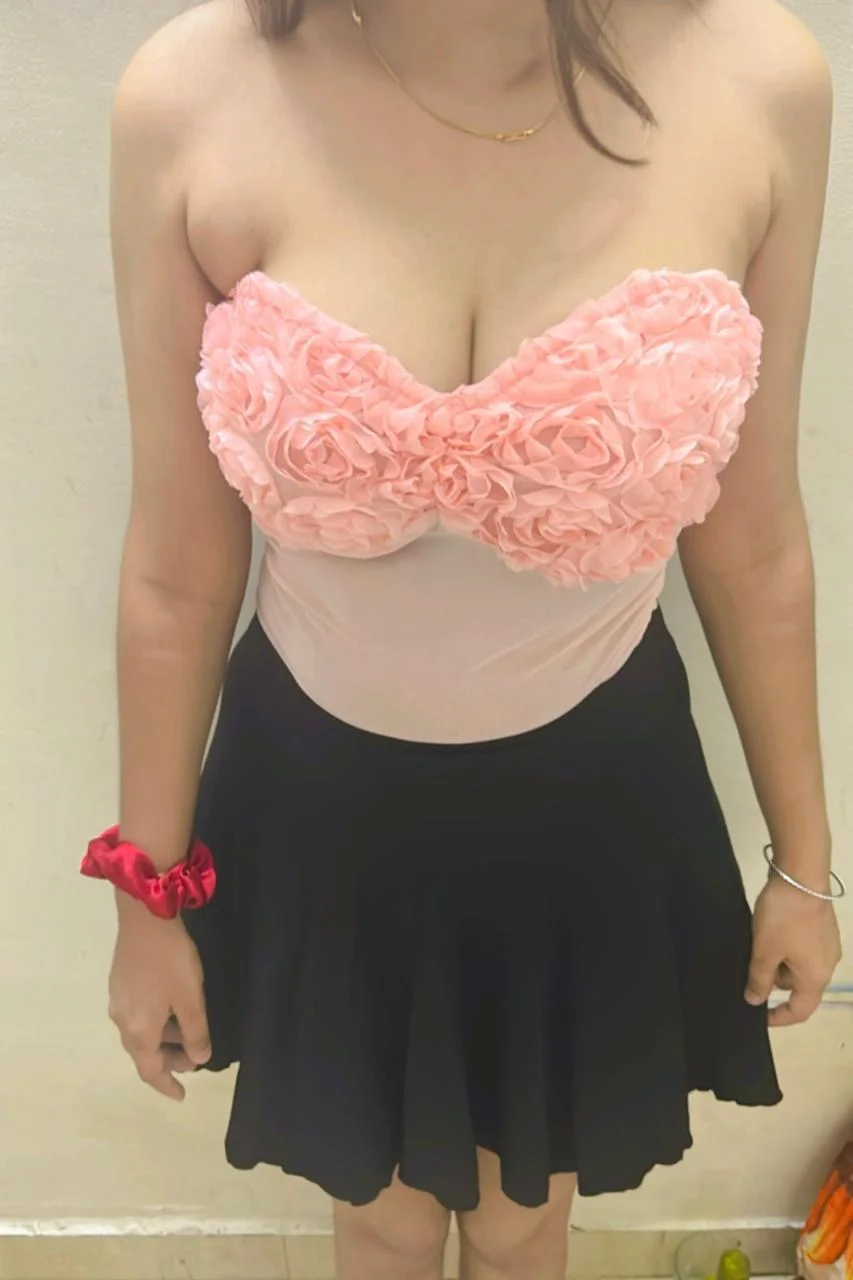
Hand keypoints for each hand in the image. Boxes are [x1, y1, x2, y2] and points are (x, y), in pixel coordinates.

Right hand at [108, 896, 210, 1099]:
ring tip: (188, 1033)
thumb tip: (198, 1059)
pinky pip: (137, 1014)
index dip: (167, 1085)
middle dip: (168, 1060)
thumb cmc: (171, 961)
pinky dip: (155, 1021)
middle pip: (143, 1052)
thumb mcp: (191, 999)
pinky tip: (171, 1008)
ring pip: (140, 1031)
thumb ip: (196, 1032)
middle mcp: (122, 1020)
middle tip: (193, 1059)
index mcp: (138, 1030)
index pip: (150, 1070)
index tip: (182, 1095)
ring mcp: (118, 1000)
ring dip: (163, 1039)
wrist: (144, 917)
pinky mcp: (120, 982)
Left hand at [746, 875, 841, 1026]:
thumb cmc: (784, 918)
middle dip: (773, 981)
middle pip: (798, 986)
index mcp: (816, 977)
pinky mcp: (821, 927)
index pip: (800, 1010)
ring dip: (778, 961)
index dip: (779, 1018)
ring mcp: (826, 944)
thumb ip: (759, 979)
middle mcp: (827, 965)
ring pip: (798, 965)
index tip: (758, 1016)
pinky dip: (784, 947)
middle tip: (749, 968)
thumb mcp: (764, 951)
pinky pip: (801, 948)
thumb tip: (755, 1001)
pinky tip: (767, 932)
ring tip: (756, 945)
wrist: (800, 875)